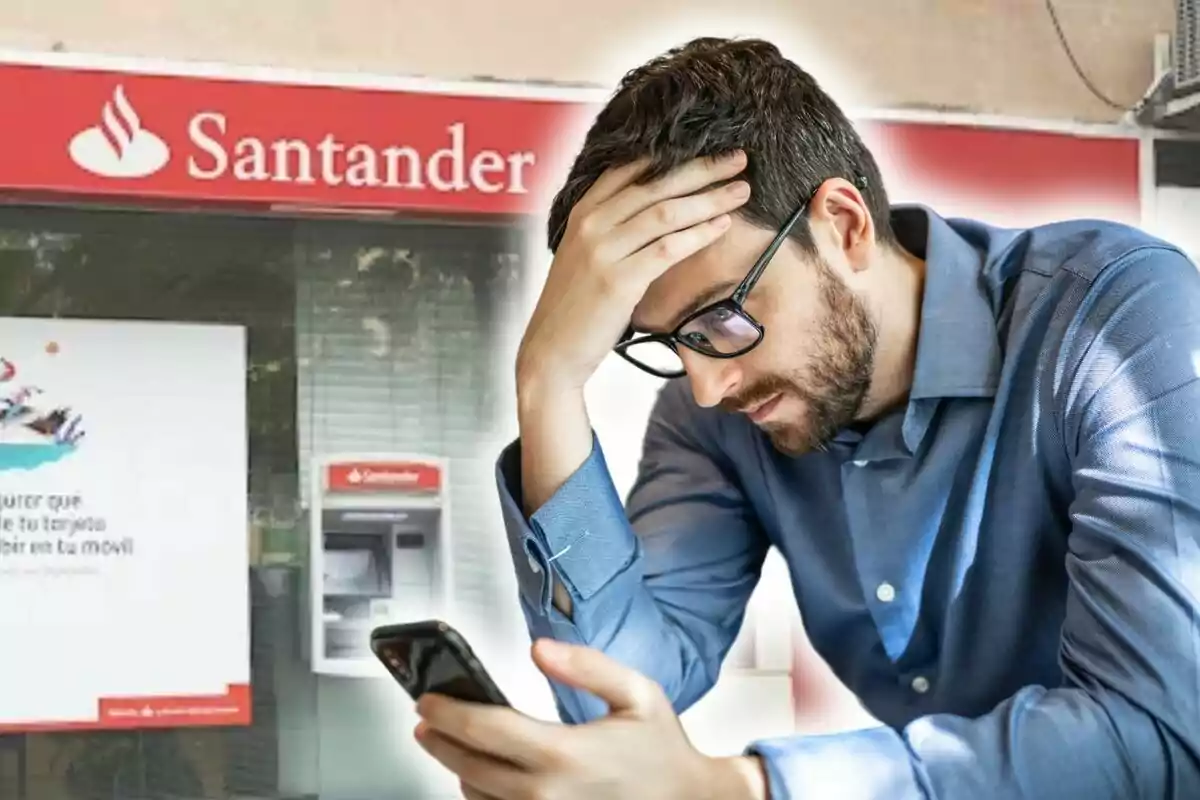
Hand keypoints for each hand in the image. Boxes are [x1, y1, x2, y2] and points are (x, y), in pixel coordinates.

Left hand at [414, 638, 767, 799]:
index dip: (448, 711)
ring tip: (455, 743)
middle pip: (468, 766)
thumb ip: (586, 665)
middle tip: (427, 719)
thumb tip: (539, 650)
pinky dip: (481, 795)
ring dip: (460, 768)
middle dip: (439, 739)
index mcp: (564, 754)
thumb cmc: (663, 753)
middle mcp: (546, 795)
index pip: (484, 729)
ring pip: (476, 797)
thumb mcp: (636, 693)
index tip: (428, 700)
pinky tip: (484, 776)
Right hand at [516, 151, 750, 393]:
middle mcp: (591, 224)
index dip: (674, 155)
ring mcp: (602, 251)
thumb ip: (612, 228)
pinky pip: (667, 248)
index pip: (631, 168)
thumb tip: (659, 209)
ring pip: (666, 213)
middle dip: (702, 169)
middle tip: (738, 159)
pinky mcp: (618, 280)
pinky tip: (722, 226)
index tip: (710, 149)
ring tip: (741, 191)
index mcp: (582, 211)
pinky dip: (699, 234)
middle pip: (655, 184)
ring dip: (709, 198)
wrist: (552, 350)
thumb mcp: (585, 255)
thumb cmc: (576, 306)